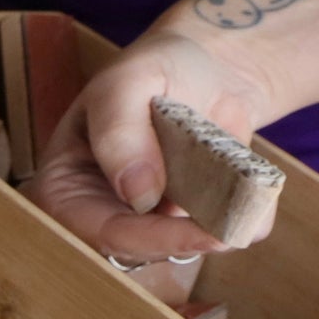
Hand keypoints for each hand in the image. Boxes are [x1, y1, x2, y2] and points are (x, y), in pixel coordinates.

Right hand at [26, 29, 273, 259]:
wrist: (208, 69)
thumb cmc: (156, 68)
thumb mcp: (127, 82)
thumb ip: (119, 131)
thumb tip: (138, 193)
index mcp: (64, 183)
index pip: (92, 228)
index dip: (140, 237)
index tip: (191, 232)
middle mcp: (96, 210)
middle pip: (131, 249)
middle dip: (179, 243)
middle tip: (226, 234)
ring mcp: (140, 221)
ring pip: (170, 251)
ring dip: (209, 234)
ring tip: (242, 212)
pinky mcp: (180, 222)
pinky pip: (209, 238)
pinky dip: (237, 225)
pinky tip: (254, 208)